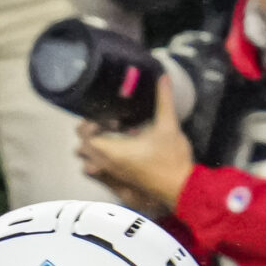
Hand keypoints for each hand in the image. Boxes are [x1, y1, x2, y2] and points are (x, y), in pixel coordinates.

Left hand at [75, 90, 193, 212]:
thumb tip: (163, 77)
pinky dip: (105, 158)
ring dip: (97, 147)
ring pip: (89, 160)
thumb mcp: (168, 126)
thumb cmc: (172, 159)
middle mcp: (108, 164)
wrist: (183, 188)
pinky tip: (127, 149)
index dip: (94, 123)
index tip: (114, 119)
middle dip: (92, 134)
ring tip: (117, 137)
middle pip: (82, 148)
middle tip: (113, 124)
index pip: (84, 135)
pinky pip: (101, 169)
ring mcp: (114, 174)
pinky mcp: (121, 181)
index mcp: (113, 151)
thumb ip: (163, 100)